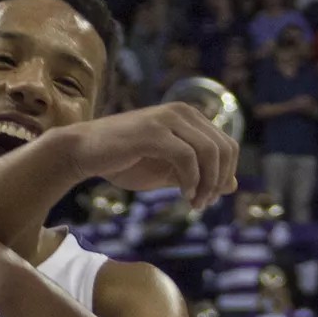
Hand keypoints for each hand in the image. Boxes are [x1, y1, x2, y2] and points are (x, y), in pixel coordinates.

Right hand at [60, 102, 241, 204]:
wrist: (84, 152)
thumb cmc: (123, 161)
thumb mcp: (168, 171)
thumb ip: (199, 174)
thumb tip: (233, 185)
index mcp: (189, 117)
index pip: (227, 144)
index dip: (225, 174)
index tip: (209, 198)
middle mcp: (183, 112)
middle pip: (223, 148)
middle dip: (218, 181)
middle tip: (203, 204)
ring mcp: (168, 119)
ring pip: (209, 152)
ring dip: (207, 184)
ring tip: (195, 204)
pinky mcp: (154, 132)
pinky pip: (187, 157)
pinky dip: (191, 181)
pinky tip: (184, 196)